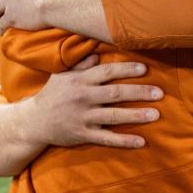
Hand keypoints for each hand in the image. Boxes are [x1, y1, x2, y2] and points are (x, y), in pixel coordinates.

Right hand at [26, 54, 163, 148]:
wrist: (32, 122)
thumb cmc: (53, 95)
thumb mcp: (63, 75)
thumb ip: (82, 64)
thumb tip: (98, 51)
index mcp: (80, 80)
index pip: (106, 72)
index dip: (126, 70)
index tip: (145, 69)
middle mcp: (83, 97)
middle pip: (115, 93)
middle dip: (139, 92)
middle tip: (160, 92)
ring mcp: (83, 117)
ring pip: (114, 116)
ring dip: (136, 115)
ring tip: (156, 114)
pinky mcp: (83, 135)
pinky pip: (107, 139)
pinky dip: (124, 141)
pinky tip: (141, 141)